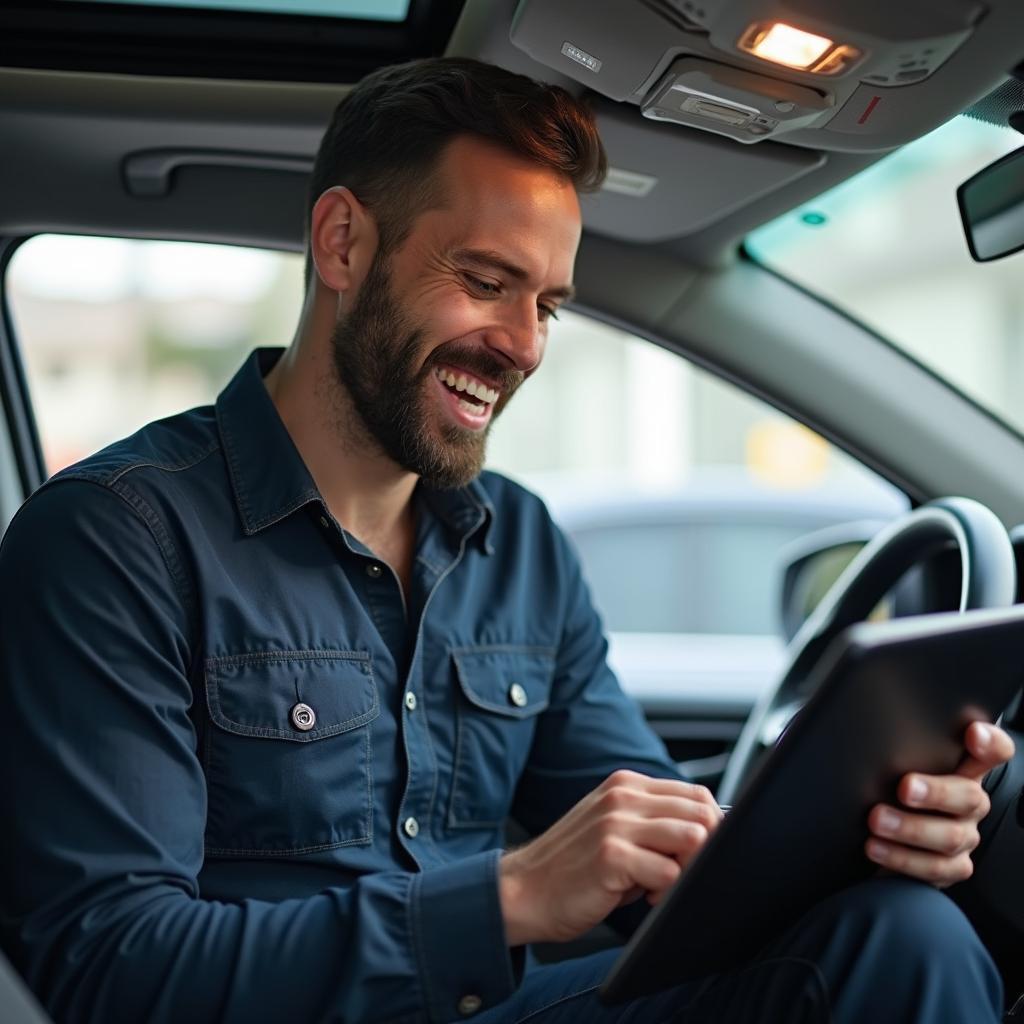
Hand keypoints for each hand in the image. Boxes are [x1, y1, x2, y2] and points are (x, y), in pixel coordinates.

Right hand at [499, 770, 721, 945]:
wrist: (523, 889)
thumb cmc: (572, 866)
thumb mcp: (612, 827)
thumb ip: (650, 822)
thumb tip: (705, 834)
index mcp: (625, 784)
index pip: (695, 794)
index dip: (712, 826)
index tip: (702, 855)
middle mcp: (622, 796)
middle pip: (701, 812)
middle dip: (708, 849)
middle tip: (685, 873)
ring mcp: (616, 823)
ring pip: (692, 837)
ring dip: (689, 868)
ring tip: (663, 884)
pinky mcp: (611, 855)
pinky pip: (669, 872)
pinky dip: (667, 891)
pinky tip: (645, 896)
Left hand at [865, 720, 1014, 886]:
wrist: (887, 835)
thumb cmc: (893, 789)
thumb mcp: (899, 764)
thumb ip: (902, 749)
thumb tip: (868, 733)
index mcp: (964, 770)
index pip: (993, 751)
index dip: (991, 743)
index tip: (974, 733)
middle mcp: (970, 802)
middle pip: (969, 796)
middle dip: (936, 793)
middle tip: (904, 788)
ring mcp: (963, 835)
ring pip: (950, 836)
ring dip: (910, 828)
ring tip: (877, 821)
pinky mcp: (952, 866)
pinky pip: (934, 867)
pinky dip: (901, 858)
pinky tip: (876, 848)